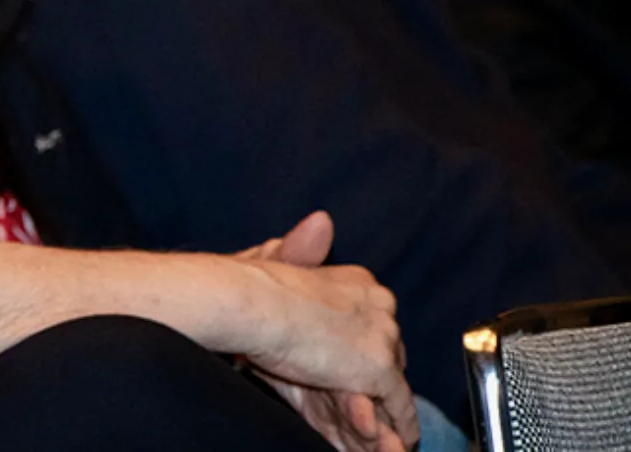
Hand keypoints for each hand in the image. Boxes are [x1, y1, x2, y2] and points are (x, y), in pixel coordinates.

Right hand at [232, 212, 416, 450]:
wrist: (250, 302)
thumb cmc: (251, 283)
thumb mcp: (278, 258)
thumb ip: (302, 248)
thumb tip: (323, 221)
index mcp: (358, 280)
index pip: (374, 320)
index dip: (364, 344)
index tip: (355, 362)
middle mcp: (380, 304)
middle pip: (389, 347)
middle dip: (377, 370)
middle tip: (367, 397)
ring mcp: (382, 336)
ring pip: (394, 376)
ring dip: (387, 400)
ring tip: (387, 425)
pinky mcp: (379, 369)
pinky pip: (397, 403)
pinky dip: (399, 421)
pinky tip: (401, 436)